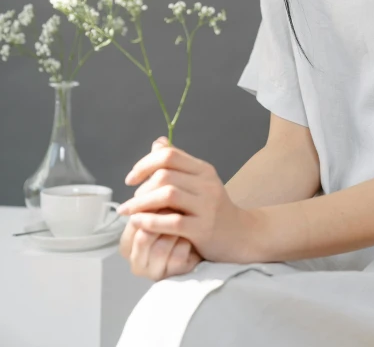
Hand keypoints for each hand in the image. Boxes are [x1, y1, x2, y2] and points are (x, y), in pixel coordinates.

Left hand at [118, 139, 255, 263]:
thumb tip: (157, 143)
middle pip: (165, 175)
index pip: (169, 155)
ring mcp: (207, 206)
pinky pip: (172, 221)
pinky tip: (138, 223)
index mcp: (203, 169)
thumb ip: (178, 164)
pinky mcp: (204, 229)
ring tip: (129, 212)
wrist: (241, 235)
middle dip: (141, 188)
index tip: (131, 179)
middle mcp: (207, 183)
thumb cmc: (213, 208)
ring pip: (167, 195)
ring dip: (141, 203)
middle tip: (131, 201)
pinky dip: (150, 221)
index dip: (144, 164)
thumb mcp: (198, 182)